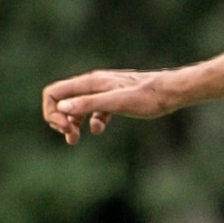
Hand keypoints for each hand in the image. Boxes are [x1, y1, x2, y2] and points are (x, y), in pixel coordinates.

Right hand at [42, 69, 182, 143]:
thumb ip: (90, 104)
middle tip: (70, 136)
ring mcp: (103, 92)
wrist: (171, 92)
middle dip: (60, 119)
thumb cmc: (148, 96)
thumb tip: (63, 108)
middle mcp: (93, 84)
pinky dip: (91, 121)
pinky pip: (94, 110)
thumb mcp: (118, 102)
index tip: (66, 128)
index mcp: (90, 83)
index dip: (52, 111)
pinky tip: (98, 130)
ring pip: (77, 106)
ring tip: (75, 139)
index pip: (54, 92)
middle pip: (62, 99)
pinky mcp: (114, 100)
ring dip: (72, 123)